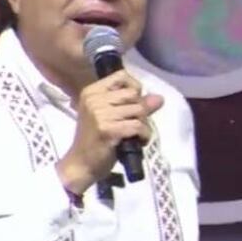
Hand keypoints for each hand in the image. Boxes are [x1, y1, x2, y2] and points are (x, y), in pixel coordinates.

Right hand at [55, 70, 163, 193]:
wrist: (81, 164)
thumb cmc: (95, 140)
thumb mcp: (110, 117)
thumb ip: (134, 105)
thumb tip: (160, 98)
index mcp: (92, 92)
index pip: (121, 76)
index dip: (134, 87)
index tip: (134, 103)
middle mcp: (94, 99)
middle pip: (133, 94)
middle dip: (140, 110)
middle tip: (134, 124)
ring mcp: (100, 114)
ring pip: (139, 110)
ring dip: (143, 125)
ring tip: (135, 134)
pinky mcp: (108, 129)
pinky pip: (138, 126)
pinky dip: (144, 135)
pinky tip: (138, 142)